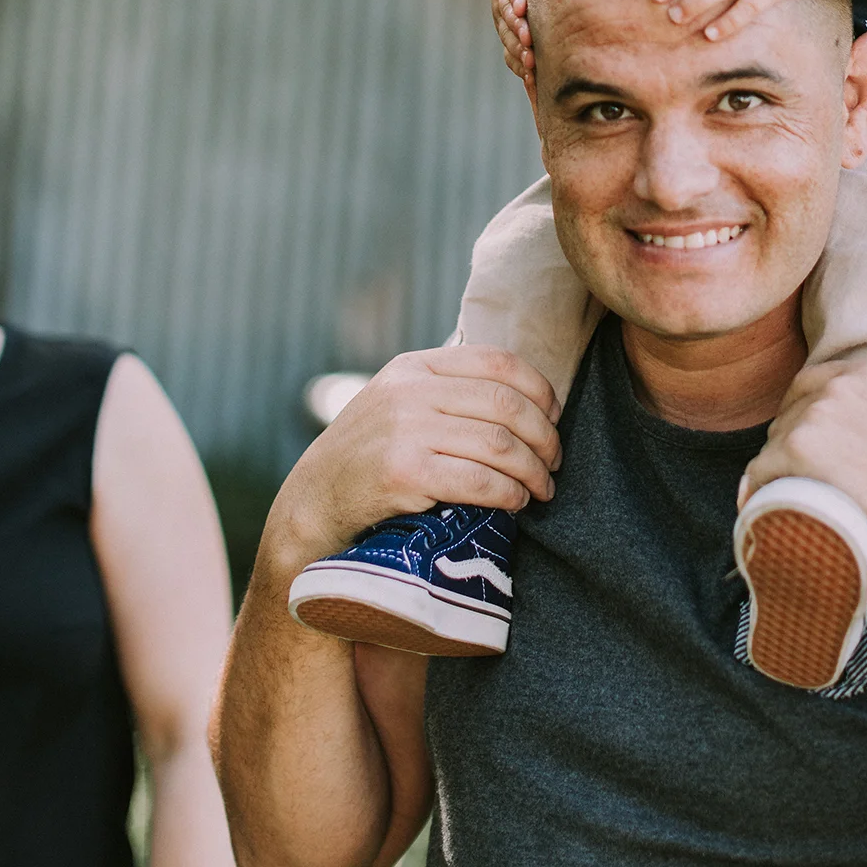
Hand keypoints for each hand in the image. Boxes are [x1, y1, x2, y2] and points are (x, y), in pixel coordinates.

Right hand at [268, 347, 561, 565]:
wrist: (311, 505)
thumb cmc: (367, 459)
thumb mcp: (398, 406)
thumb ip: (445, 393)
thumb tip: (523, 398)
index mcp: (414, 366)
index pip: (496, 361)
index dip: (538, 389)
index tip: (553, 417)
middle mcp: (409, 390)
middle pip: (505, 403)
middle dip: (544, 436)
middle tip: (554, 463)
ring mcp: (404, 430)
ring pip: (498, 443)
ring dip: (533, 471)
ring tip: (541, 489)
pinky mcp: (403, 472)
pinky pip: (479, 480)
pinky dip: (509, 494)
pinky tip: (515, 504)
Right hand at [490, 0, 550, 77]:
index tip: (523, 9)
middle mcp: (501, 1)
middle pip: (506, 18)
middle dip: (517, 32)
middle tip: (531, 42)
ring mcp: (503, 23)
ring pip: (508, 40)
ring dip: (518, 52)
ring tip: (532, 63)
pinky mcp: (510, 40)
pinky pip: (511, 55)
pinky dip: (520, 67)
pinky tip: (532, 79)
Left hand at [739, 340, 866, 583]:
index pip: (817, 381)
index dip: (810, 409)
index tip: (814, 439)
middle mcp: (839, 387)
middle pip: (795, 410)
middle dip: (795, 437)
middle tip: (802, 472)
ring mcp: (816, 419)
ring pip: (777, 440)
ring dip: (778, 466)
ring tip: (786, 494)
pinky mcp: (799, 454)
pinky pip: (761, 469)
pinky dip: (757, 488)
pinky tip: (760, 505)